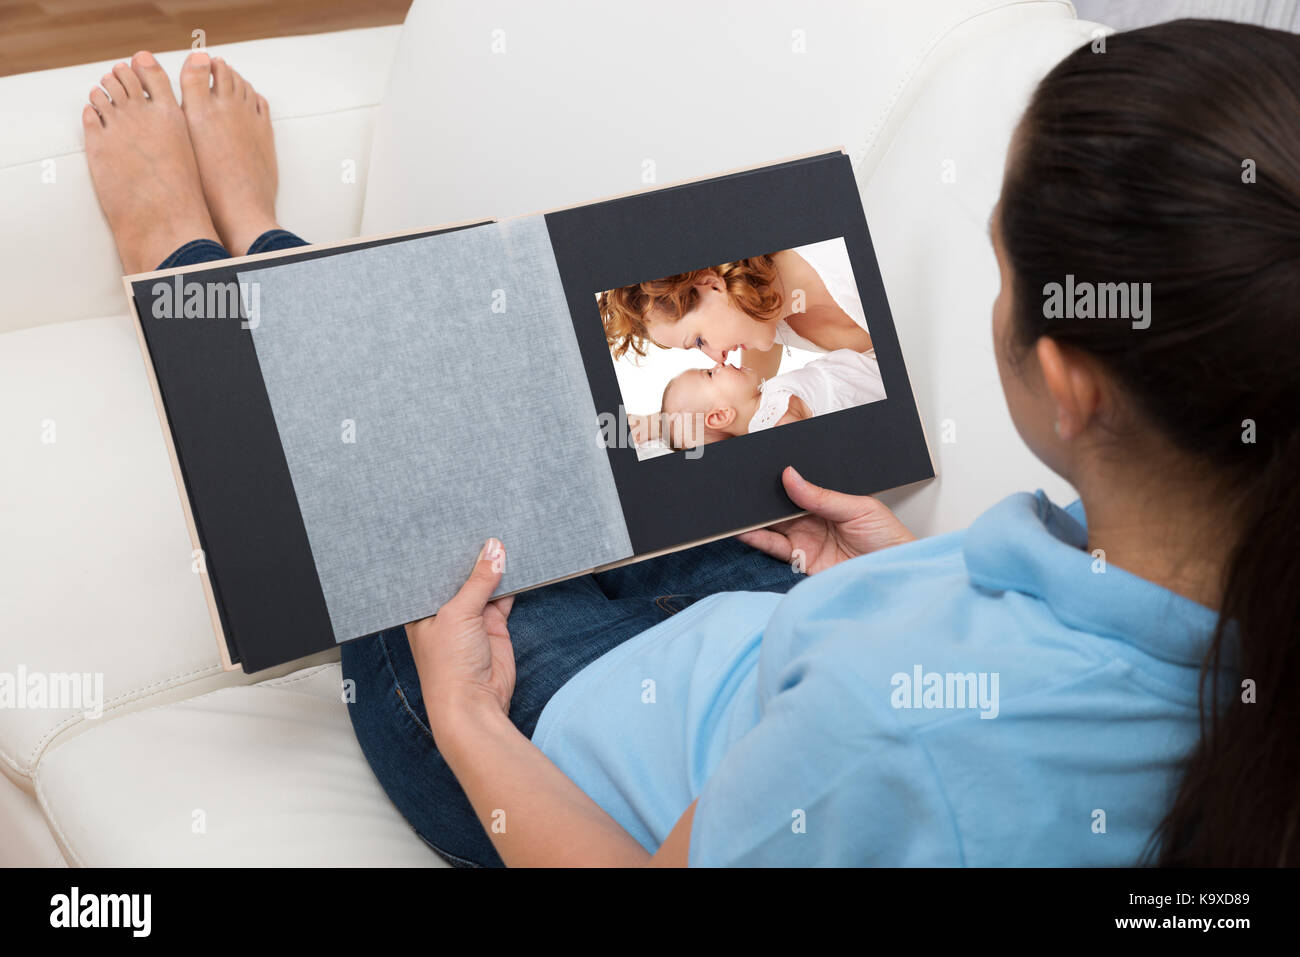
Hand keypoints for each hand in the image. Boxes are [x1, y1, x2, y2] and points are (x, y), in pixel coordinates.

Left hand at [406, 538, 515, 734]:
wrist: (475, 703)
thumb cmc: (449, 665)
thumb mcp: (458, 614)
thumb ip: (478, 581)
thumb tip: (494, 549)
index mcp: (421, 608)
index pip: (430, 572)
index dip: (442, 551)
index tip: (454, 523)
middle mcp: (443, 611)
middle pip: (459, 575)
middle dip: (471, 556)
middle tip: (481, 524)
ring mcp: (470, 618)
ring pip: (483, 584)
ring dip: (493, 568)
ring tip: (503, 536)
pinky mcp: (493, 625)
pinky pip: (503, 597)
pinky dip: (511, 583)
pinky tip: (518, 563)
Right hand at [738, 467, 915, 574]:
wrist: (897, 574)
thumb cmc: (888, 539)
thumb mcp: (859, 508)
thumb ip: (822, 495)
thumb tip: (791, 475)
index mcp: (827, 501)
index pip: (798, 486)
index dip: (780, 478)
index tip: (761, 468)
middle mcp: (812, 519)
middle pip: (779, 505)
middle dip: (761, 496)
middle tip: (744, 486)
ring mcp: (805, 539)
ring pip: (771, 525)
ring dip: (754, 517)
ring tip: (737, 508)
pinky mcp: (800, 561)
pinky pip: (773, 548)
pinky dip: (756, 539)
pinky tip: (745, 530)